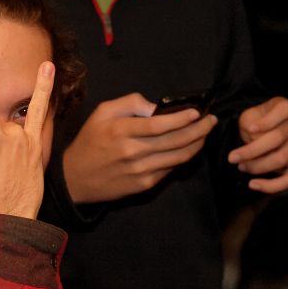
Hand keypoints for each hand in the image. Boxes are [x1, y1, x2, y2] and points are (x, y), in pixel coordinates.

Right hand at [62, 93, 217, 203]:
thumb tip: (157, 107)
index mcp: (120, 131)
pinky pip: (170, 170)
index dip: (181, 119)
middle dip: (198, 130)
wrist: (76, 178)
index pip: (158, 125)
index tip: (197, 112)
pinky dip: (182, 158)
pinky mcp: (144, 185)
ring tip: (205, 133)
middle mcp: (132, 152)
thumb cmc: (90, 140)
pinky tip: (188, 148)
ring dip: (196, 144)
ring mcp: (140, 171)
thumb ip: (130, 103)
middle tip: (211, 121)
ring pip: (178, 157)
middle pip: (174, 141)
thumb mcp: (102, 112)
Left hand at [228, 97, 287, 192]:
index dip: (266, 122)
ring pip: (282, 158)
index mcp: (286, 107)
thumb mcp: (249, 117)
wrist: (268, 132)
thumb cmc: (256, 122)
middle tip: (232, 158)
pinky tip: (254, 185)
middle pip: (278, 138)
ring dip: (258, 166)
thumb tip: (254, 141)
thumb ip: (249, 124)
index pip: (281, 110)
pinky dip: (272, 185)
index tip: (249, 130)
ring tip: (241, 167)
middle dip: (251, 150)